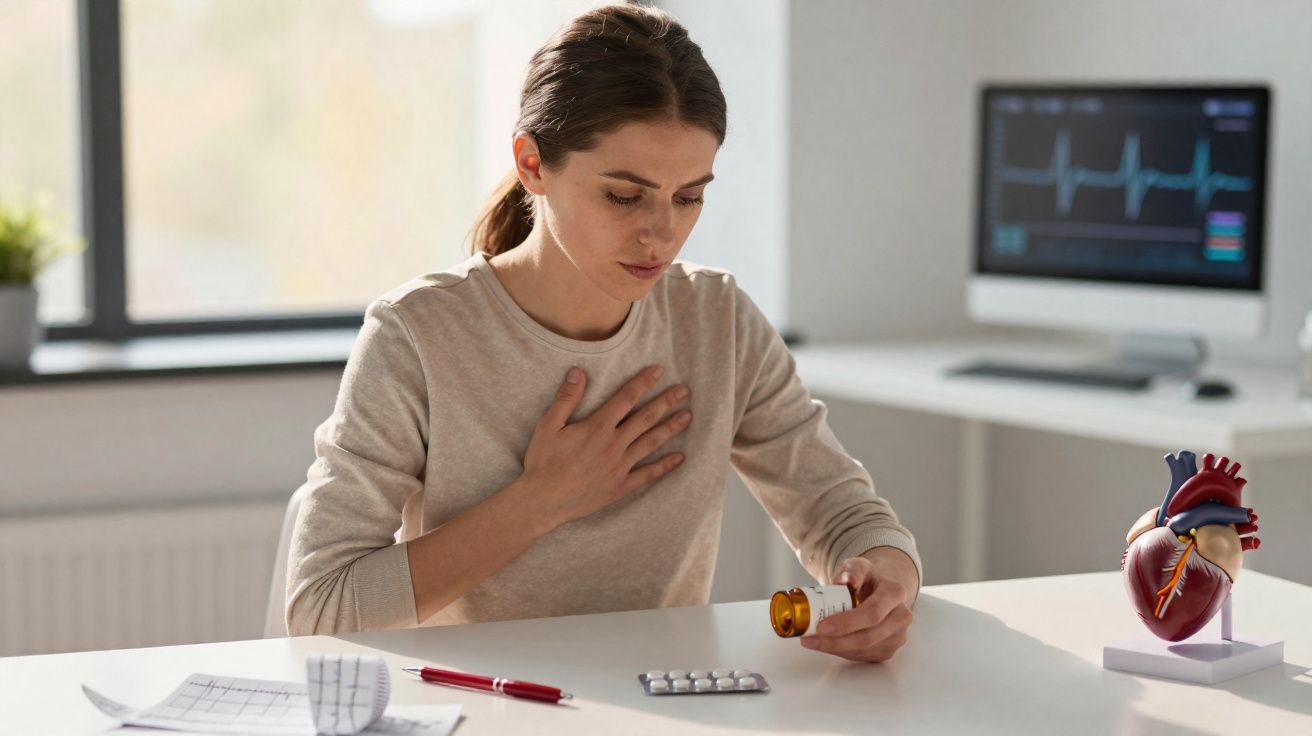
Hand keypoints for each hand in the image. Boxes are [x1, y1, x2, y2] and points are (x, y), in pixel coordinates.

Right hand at [520, 365, 690, 528]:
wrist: (543, 501)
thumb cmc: (543, 463)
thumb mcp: (548, 426)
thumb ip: (566, 398)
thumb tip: (578, 372)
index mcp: (597, 427)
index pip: (626, 398)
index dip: (644, 382)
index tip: (659, 371)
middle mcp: (613, 444)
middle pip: (645, 418)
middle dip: (666, 402)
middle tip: (684, 391)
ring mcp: (619, 466)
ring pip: (651, 442)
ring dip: (670, 428)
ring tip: (687, 416)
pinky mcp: (620, 486)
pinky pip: (647, 474)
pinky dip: (664, 466)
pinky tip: (679, 458)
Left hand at [799, 555, 915, 662]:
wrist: (879, 591)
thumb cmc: (867, 579)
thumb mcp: (858, 566)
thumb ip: (852, 570)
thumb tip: (844, 581)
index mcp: (895, 593)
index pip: (872, 613)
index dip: (846, 623)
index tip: (822, 626)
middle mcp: (901, 617)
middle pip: (867, 637)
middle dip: (835, 641)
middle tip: (810, 639)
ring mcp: (897, 636)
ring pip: (863, 650)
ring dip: (835, 649)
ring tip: (813, 641)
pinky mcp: (888, 650)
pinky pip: (862, 656)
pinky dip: (841, 652)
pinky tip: (827, 644)